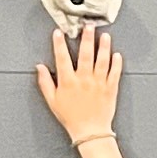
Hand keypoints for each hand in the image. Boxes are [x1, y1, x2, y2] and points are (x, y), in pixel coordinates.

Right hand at [34, 26, 123, 142]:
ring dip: (104, 47)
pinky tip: (117, 54)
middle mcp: (84, 80)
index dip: (59, 44)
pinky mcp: (110, 89)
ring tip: (105, 36)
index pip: (62, 58)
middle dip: (87, 38)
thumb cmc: (70, 117)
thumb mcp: (52, 101)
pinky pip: (115, 73)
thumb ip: (45, 82)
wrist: (90, 131)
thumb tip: (40, 67)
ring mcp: (99, 83)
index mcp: (68, 81)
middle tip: (88, 26)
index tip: (59, 32)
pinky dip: (116, 63)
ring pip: (102, 61)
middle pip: (85, 54)